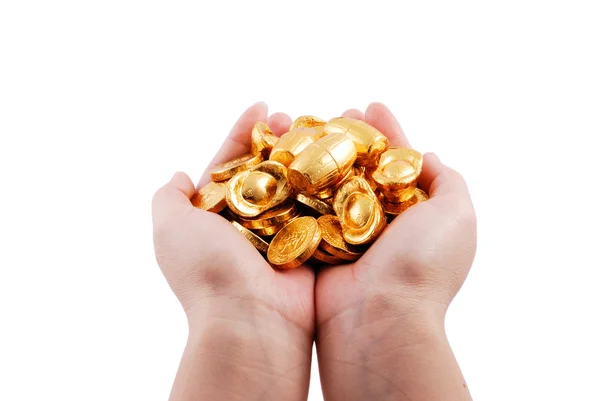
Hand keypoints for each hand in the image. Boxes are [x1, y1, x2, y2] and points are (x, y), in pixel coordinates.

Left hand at [152, 103, 313, 400]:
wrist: (250, 318)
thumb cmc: (207, 269)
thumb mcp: (169, 227)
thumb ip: (168, 198)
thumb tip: (176, 176)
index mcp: (216, 214)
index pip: (231, 162)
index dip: (244, 132)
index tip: (261, 104)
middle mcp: (250, 221)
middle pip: (267, 169)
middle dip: (279, 139)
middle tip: (293, 114)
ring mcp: (283, 232)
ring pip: (297, 184)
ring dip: (307, 155)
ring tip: (321, 127)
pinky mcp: (312, 245)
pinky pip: (323, 207)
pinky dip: (330, 183)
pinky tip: (341, 158)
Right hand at [315, 103, 476, 400]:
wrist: (378, 318)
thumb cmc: (421, 265)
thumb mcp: (457, 215)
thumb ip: (448, 180)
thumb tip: (428, 155)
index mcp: (413, 211)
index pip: (399, 160)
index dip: (387, 131)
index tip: (373, 104)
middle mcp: (378, 219)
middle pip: (362, 166)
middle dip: (350, 135)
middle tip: (338, 109)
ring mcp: (345, 231)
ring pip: (331, 181)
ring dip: (320, 152)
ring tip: (306, 123)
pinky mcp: (314, 243)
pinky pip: (305, 204)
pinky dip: (297, 180)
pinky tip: (286, 155)